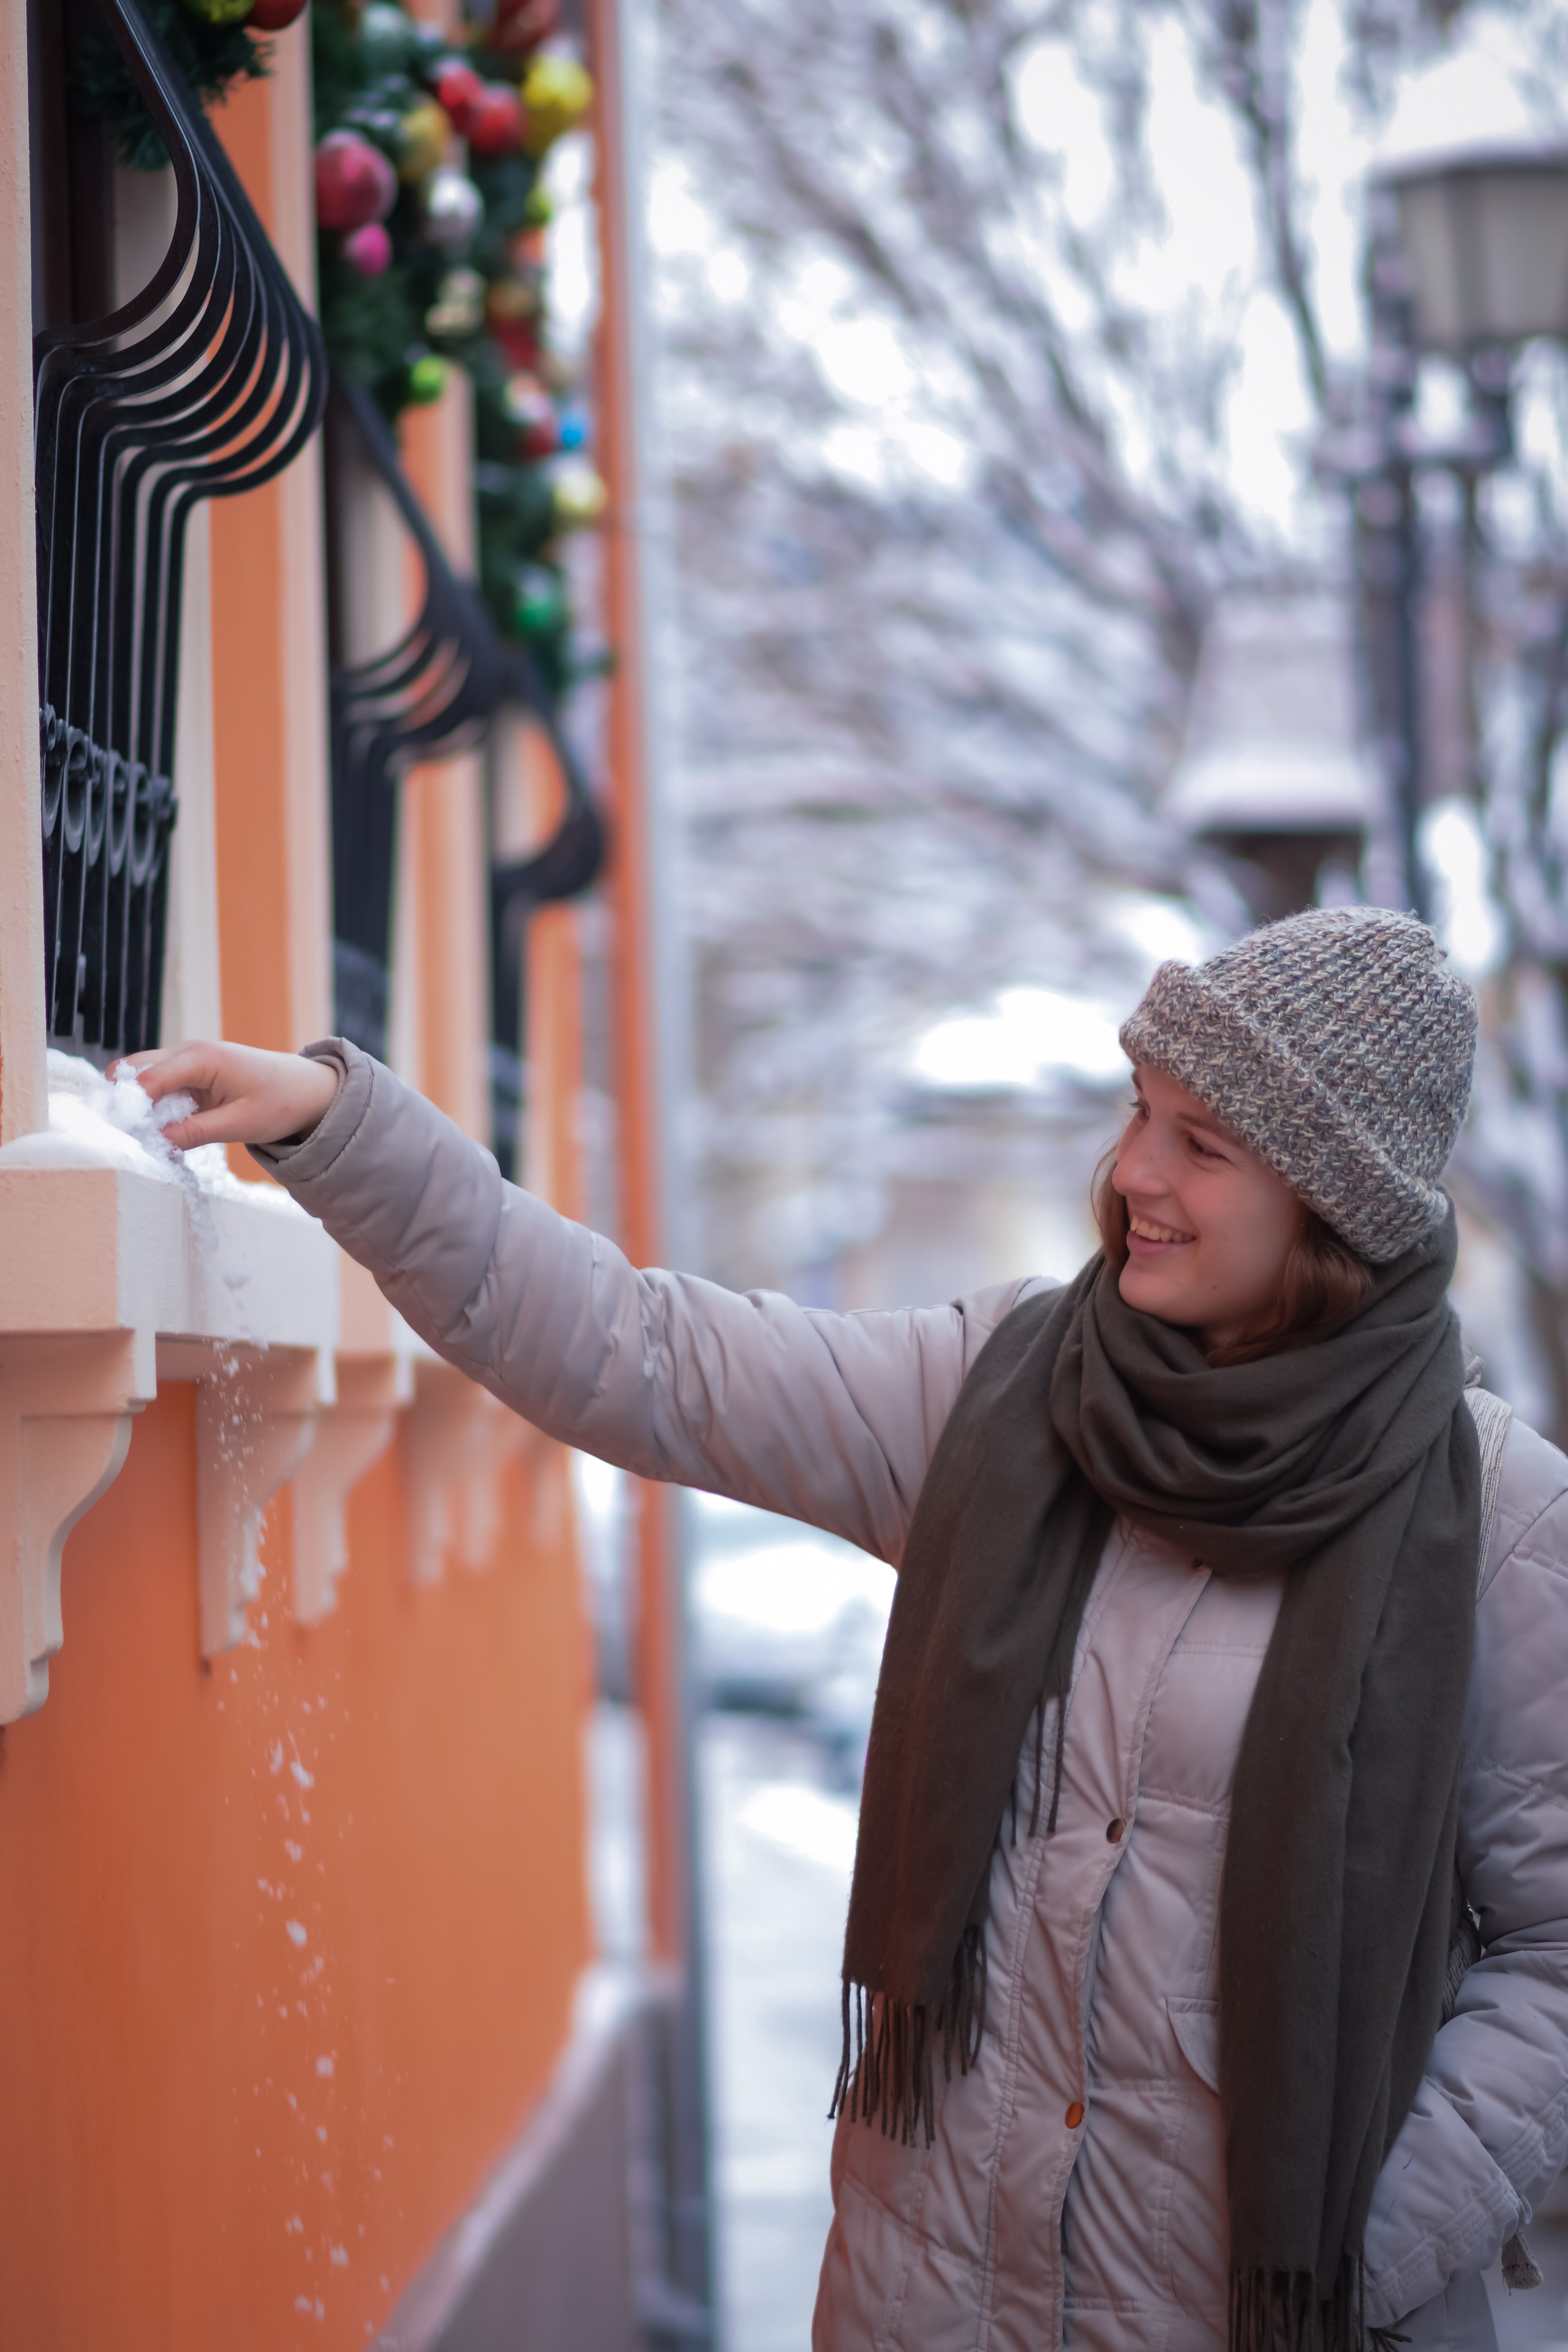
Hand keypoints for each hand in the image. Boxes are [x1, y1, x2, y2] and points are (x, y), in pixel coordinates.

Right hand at [111, 1041, 340, 1151]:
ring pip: (143, 1077)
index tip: (124, 1136)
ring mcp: (188, 1060)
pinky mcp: (191, 1073)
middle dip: (127, 1101)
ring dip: (141, 1105)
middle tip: (130, 1135)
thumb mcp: (239, 1124)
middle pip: (134, 1069)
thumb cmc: (281, 1102)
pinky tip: (164, 1129)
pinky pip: (160, 1086)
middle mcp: (189, 1052)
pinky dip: (155, 1106)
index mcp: (201, 1058)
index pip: (147, 1079)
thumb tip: (154, 1142)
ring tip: (146, 1136)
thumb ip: (194, 1132)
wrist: (308, 1089)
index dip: (131, 1107)